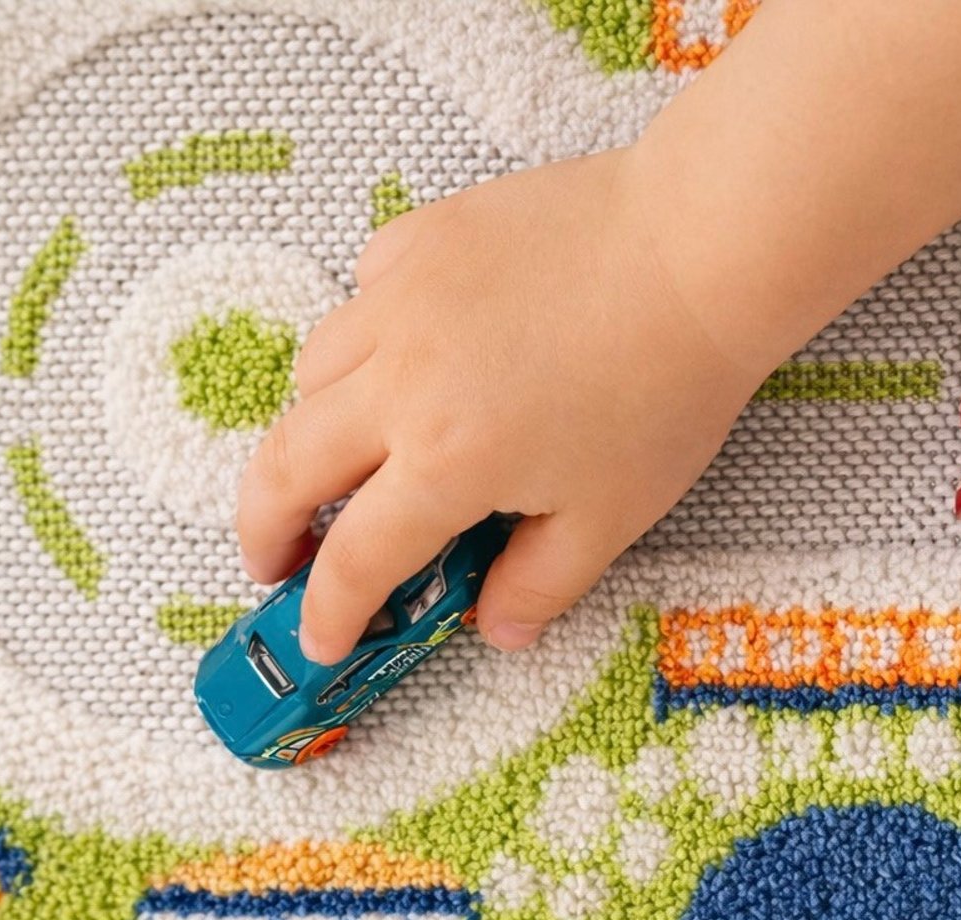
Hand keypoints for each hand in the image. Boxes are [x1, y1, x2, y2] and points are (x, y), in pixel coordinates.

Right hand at [237, 148, 763, 662]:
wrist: (696, 253)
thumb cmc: (665, 388)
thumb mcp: (612, 515)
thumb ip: (540, 582)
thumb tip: (495, 629)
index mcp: (446, 464)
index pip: (357, 559)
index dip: (329, 612)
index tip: (320, 638)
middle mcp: (401, 383)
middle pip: (287, 465)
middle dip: (264, 526)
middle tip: (274, 557)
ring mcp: (401, 302)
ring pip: (311, 374)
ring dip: (310, 429)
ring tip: (343, 456)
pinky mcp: (421, 240)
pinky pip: (359, 293)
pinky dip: (363, 336)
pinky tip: (405, 354)